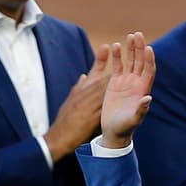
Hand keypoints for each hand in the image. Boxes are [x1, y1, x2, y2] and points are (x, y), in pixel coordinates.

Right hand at [44, 42, 111, 159]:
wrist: (59, 138)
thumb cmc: (64, 121)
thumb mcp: (70, 101)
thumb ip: (78, 88)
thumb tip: (83, 76)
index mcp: (80, 91)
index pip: (92, 72)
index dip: (100, 59)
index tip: (107, 46)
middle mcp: (84, 95)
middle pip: (102, 77)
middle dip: (113, 65)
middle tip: (121, 51)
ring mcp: (88, 105)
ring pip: (104, 87)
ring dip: (115, 78)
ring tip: (125, 67)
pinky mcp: (92, 115)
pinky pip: (103, 103)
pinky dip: (111, 96)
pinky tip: (120, 89)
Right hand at [100, 32, 154, 147]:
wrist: (113, 131)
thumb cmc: (126, 127)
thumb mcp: (134, 120)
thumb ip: (141, 110)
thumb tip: (148, 98)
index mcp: (143, 90)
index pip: (149, 70)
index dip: (149, 59)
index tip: (148, 48)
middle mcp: (137, 83)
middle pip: (141, 61)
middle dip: (140, 48)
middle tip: (138, 35)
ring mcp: (126, 81)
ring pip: (130, 61)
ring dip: (131, 49)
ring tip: (130, 36)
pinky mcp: (115, 82)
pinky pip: (117, 66)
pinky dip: (117, 56)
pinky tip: (116, 46)